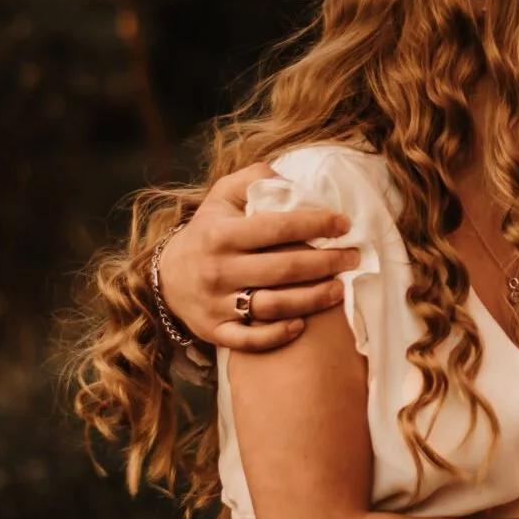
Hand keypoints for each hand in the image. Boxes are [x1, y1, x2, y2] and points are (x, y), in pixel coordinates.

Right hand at [162, 163, 362, 351]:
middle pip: (283, 269)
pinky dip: (277, 335)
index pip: (277, 227)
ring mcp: (216, 304)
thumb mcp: (222, 196)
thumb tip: (292, 182)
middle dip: (326, 263)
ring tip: (341, 289)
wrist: (166, 276)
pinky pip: (250, 340)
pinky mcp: (215, 331)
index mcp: (221, 234)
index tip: (344, 224)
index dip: (315, 224)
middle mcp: (218, 269)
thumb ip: (255, 178)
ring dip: (313, 299)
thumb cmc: (208, 231)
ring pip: (273, 306)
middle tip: (353, 258)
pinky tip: (301, 325)